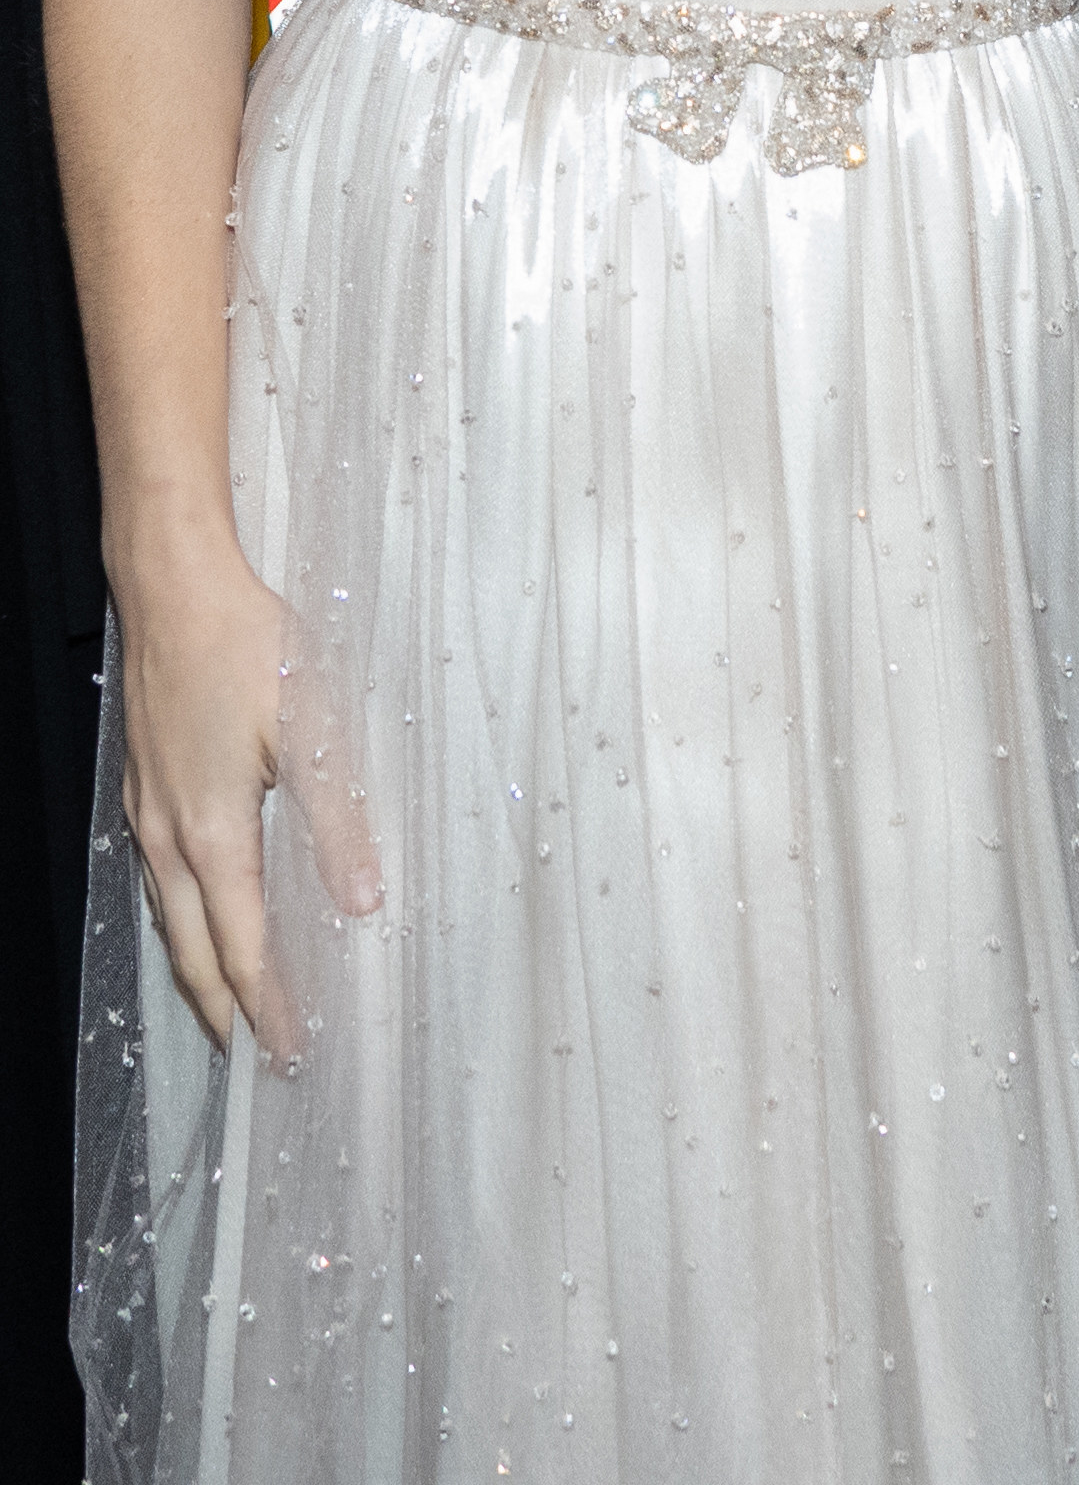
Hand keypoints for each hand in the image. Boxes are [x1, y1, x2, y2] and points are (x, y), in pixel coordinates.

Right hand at [115, 532, 381, 1060]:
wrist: (174, 590)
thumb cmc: (247, 649)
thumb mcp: (313, 729)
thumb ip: (340, 821)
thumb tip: (365, 901)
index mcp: (213, 836)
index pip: (242, 951)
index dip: (268, 1009)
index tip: (292, 1053)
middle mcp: (168, 839)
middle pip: (193, 956)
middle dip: (226, 1013)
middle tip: (260, 1057)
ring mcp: (147, 816)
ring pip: (171, 923)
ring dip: (201, 973)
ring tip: (233, 1008)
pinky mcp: (143, 790)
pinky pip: (159, 884)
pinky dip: (184, 923)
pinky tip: (202, 918)